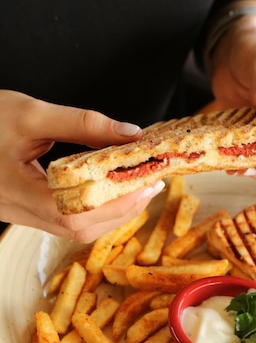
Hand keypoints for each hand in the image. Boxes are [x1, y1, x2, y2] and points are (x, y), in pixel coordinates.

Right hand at [0, 91, 164, 241]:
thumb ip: (82, 124)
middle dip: (121, 210)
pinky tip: (108, 191)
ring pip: (73, 228)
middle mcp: (17, 211)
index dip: (115, 204)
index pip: (75, 213)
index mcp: (17, 191)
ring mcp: (20, 214)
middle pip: (79, 228)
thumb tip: (129, 134)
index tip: (147, 184)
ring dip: (110, 213)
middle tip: (151, 185)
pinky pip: (64, 220)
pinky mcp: (23, 209)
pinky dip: (93, 210)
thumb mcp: (31, 114)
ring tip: (137, 188)